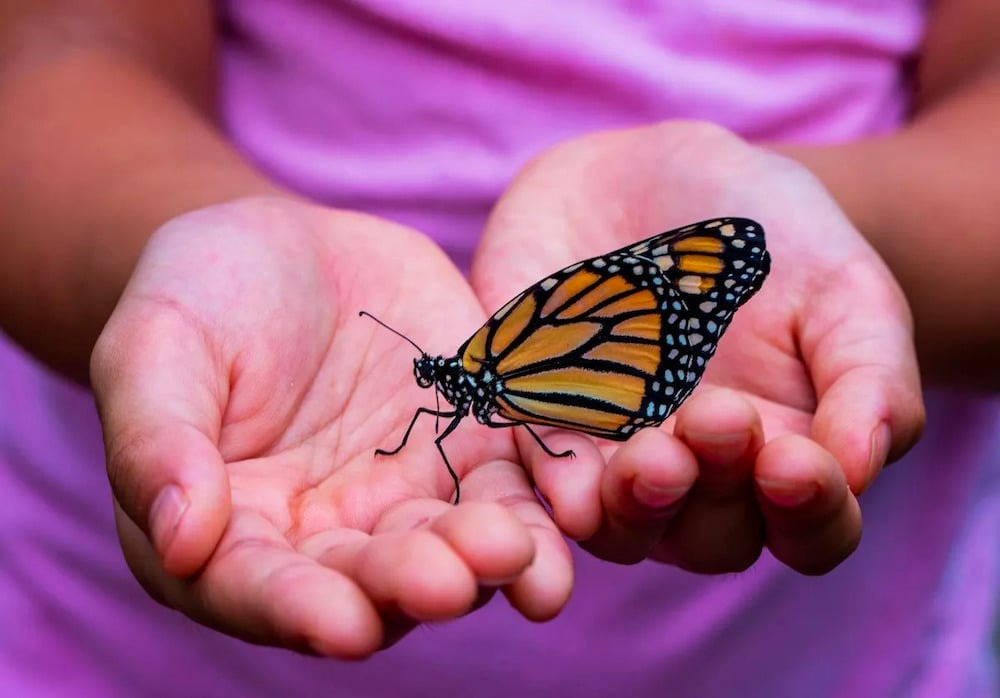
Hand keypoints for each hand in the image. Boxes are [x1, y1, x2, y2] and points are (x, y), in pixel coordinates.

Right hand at [90, 197, 571, 656]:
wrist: (287, 248)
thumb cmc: (198, 298)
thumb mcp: (154, 349)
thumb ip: (159, 441)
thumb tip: (179, 540)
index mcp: (234, 534)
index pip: (260, 589)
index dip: (297, 610)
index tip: (340, 624)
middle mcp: (329, 536)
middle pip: (372, 582)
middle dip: (411, 585)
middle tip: (448, 581)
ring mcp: (409, 495)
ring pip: (454, 547)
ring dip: (490, 562)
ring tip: (518, 555)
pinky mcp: (474, 448)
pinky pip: (515, 484)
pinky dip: (545, 504)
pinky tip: (575, 510)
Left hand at [473, 122, 924, 573]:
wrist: (656, 175)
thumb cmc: (772, 240)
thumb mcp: (844, 290)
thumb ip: (869, 377)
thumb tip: (858, 468)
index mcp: (783, 459)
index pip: (811, 529)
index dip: (811, 512)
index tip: (796, 461)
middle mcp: (697, 478)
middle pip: (710, 539)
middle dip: (715, 494)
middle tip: (716, 418)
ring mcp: (613, 457)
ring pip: (620, 526)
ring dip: (635, 506)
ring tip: (650, 457)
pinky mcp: (536, 421)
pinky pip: (537, 471)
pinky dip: (552, 482)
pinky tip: (567, 481)